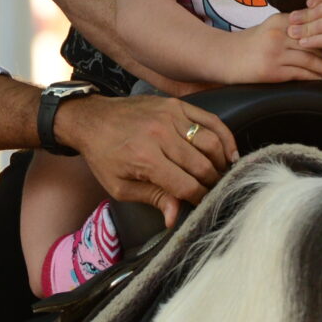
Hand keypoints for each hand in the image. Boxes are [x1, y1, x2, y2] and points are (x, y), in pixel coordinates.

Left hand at [54, 93, 235, 225]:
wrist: (91, 119)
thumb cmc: (104, 156)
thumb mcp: (120, 186)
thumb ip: (152, 198)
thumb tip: (175, 217)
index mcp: (145, 158)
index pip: (185, 185)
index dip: (199, 199)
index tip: (203, 206)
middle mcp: (161, 134)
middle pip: (202, 165)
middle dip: (212, 183)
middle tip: (216, 193)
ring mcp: (170, 116)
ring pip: (211, 142)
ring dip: (222, 162)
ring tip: (223, 175)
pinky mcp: (176, 104)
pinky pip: (210, 120)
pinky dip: (224, 137)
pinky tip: (229, 152)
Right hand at [230, 17, 321, 83]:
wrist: (224, 58)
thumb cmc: (248, 44)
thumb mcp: (268, 28)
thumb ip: (289, 27)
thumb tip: (315, 34)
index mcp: (279, 21)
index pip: (311, 24)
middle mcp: (279, 34)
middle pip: (314, 42)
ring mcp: (275, 53)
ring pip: (310, 60)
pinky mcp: (272, 71)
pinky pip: (300, 74)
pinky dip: (314, 78)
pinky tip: (321, 80)